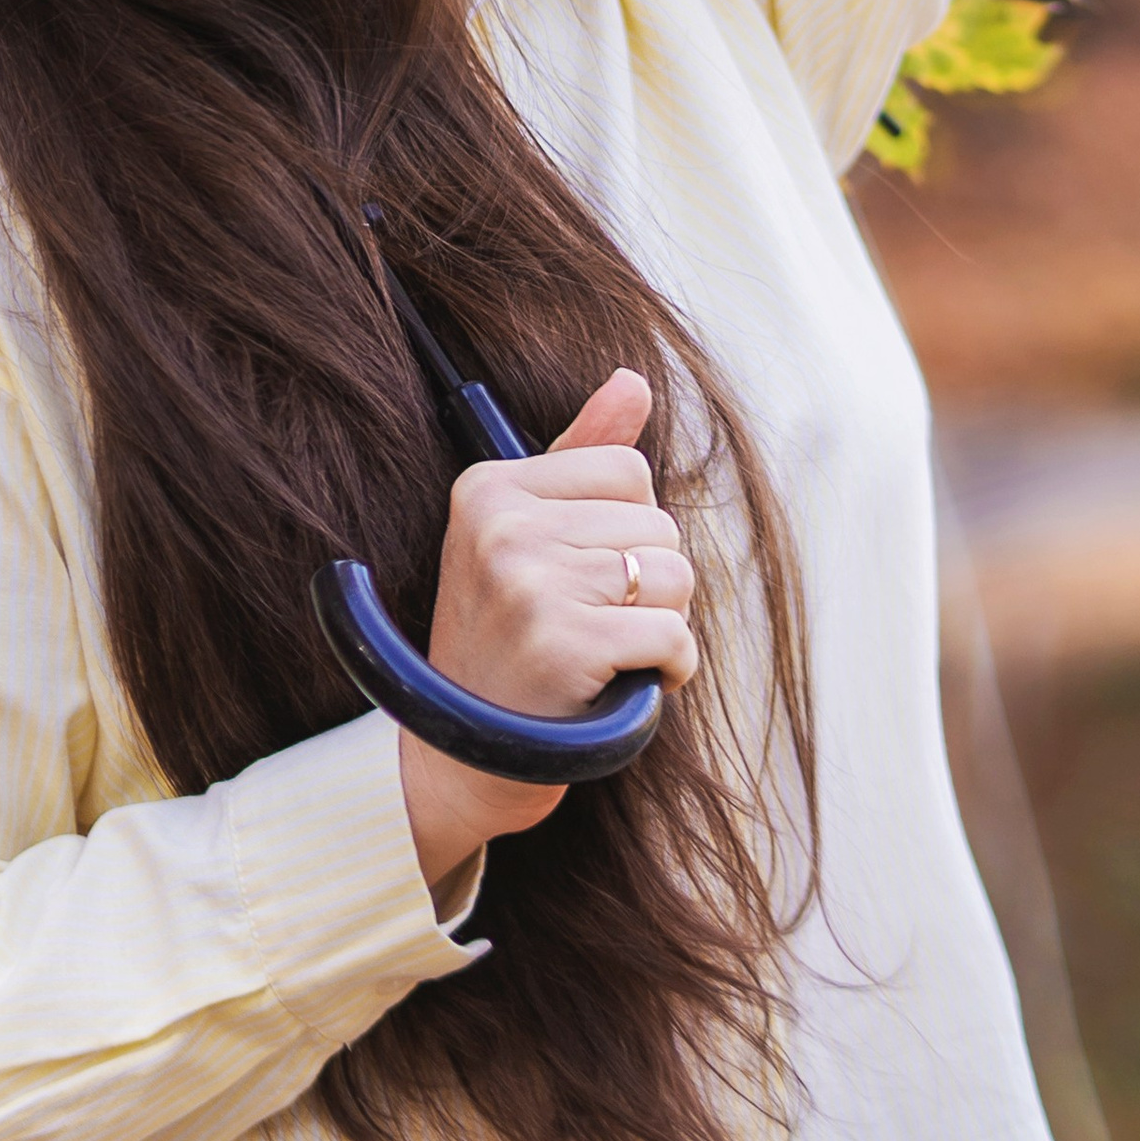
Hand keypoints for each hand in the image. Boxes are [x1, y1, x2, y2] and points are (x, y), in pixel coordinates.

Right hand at [395, 368, 697, 889]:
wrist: (464, 759)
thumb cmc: (508, 641)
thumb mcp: (524, 537)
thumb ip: (581, 455)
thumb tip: (634, 380)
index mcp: (488, 487)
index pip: (629, 470)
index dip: (627, 530)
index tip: (580, 575)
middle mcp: (501, 525)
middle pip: (659, 524)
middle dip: (647, 583)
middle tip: (587, 627)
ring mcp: (528, 583)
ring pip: (675, 575)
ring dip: (661, 627)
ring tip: (602, 655)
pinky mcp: (562, 644)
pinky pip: (675, 635)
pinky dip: (671, 670)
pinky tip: (625, 688)